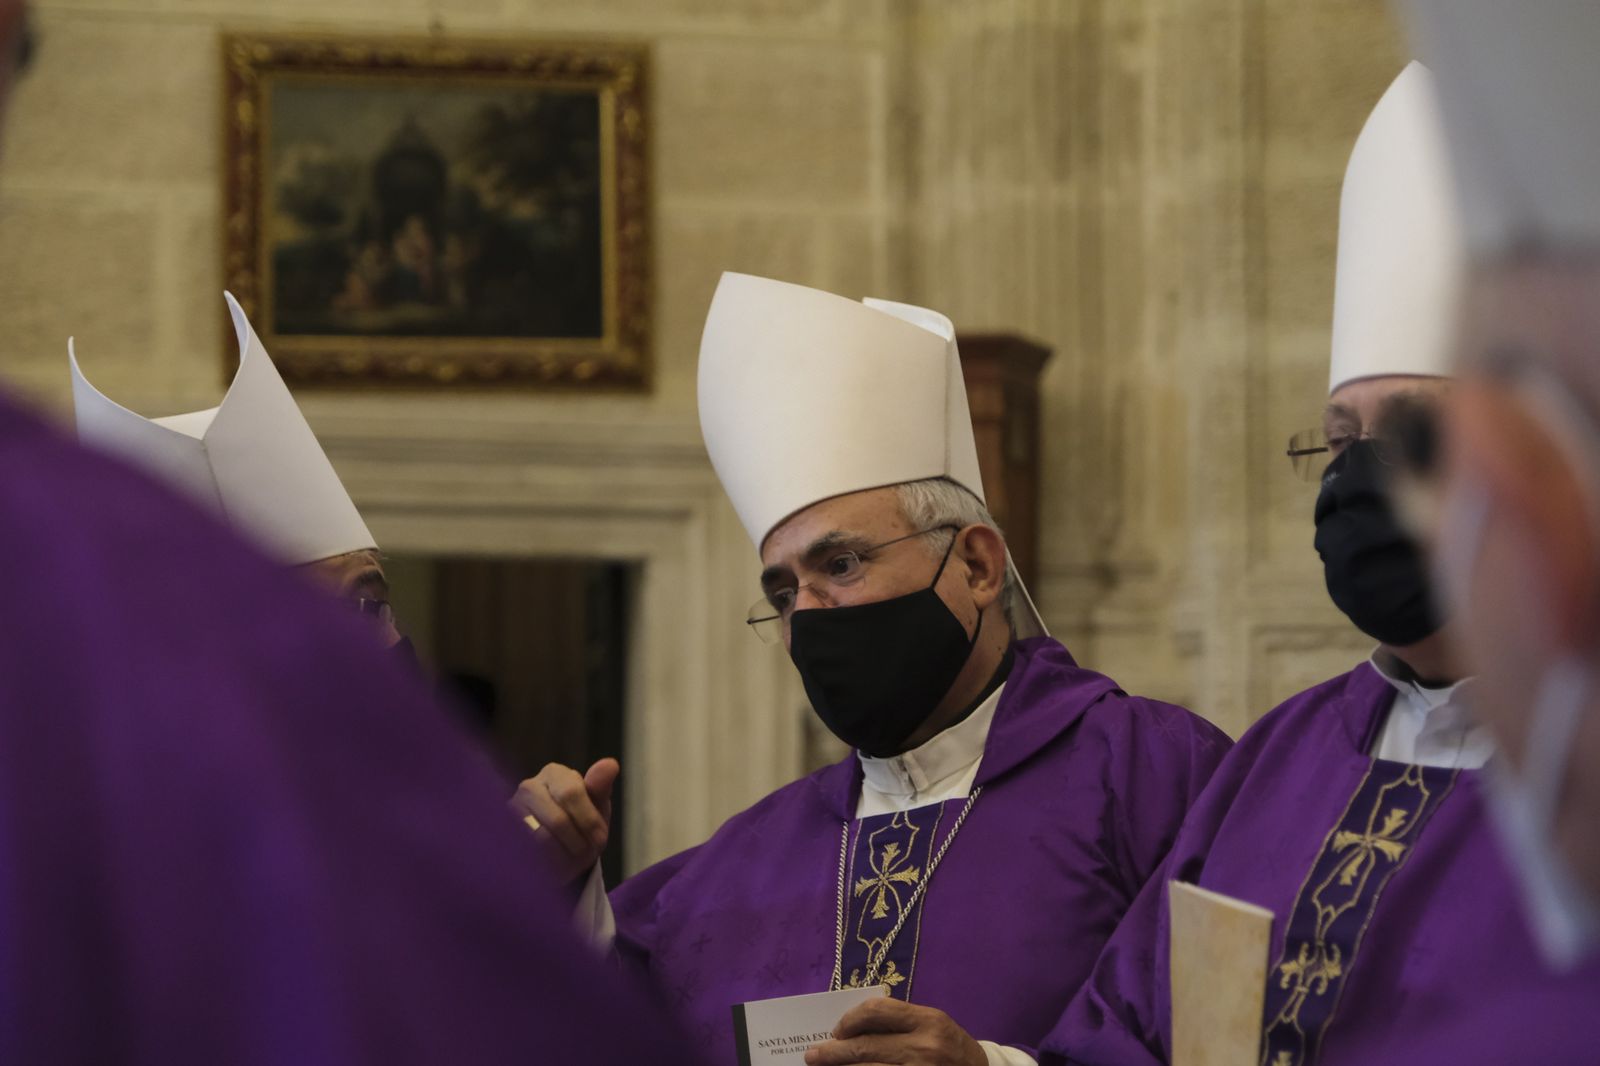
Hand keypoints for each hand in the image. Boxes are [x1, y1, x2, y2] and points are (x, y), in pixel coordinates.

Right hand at [509, 758, 618, 884]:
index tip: (600, 839)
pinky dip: (546, 866)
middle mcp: (528, 787)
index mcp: (554, 773)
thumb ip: (600, 787)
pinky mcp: (503, 837)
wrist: (557, 849)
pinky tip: (554, 867)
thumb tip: (611, 764)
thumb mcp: (596, 806)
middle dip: (578, 842)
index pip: (571, 793)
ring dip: (564, 857)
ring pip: (541, 840)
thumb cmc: (580, 820)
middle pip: (557, 820)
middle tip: (588, 854)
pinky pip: (527, 855)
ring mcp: (511, 812)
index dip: (589, 821)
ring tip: (572, 860)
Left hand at [803, 999, 987, 1065]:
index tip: (837, 1031)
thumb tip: (850, 1030)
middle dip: (832, 1053)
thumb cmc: (951, 1049)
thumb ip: (899, 1023)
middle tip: (812, 1056)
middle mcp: (924, 1047)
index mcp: (928, 1020)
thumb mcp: (933, 1025)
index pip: (876, 1011)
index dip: (849, 1020)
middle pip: (864, 1047)